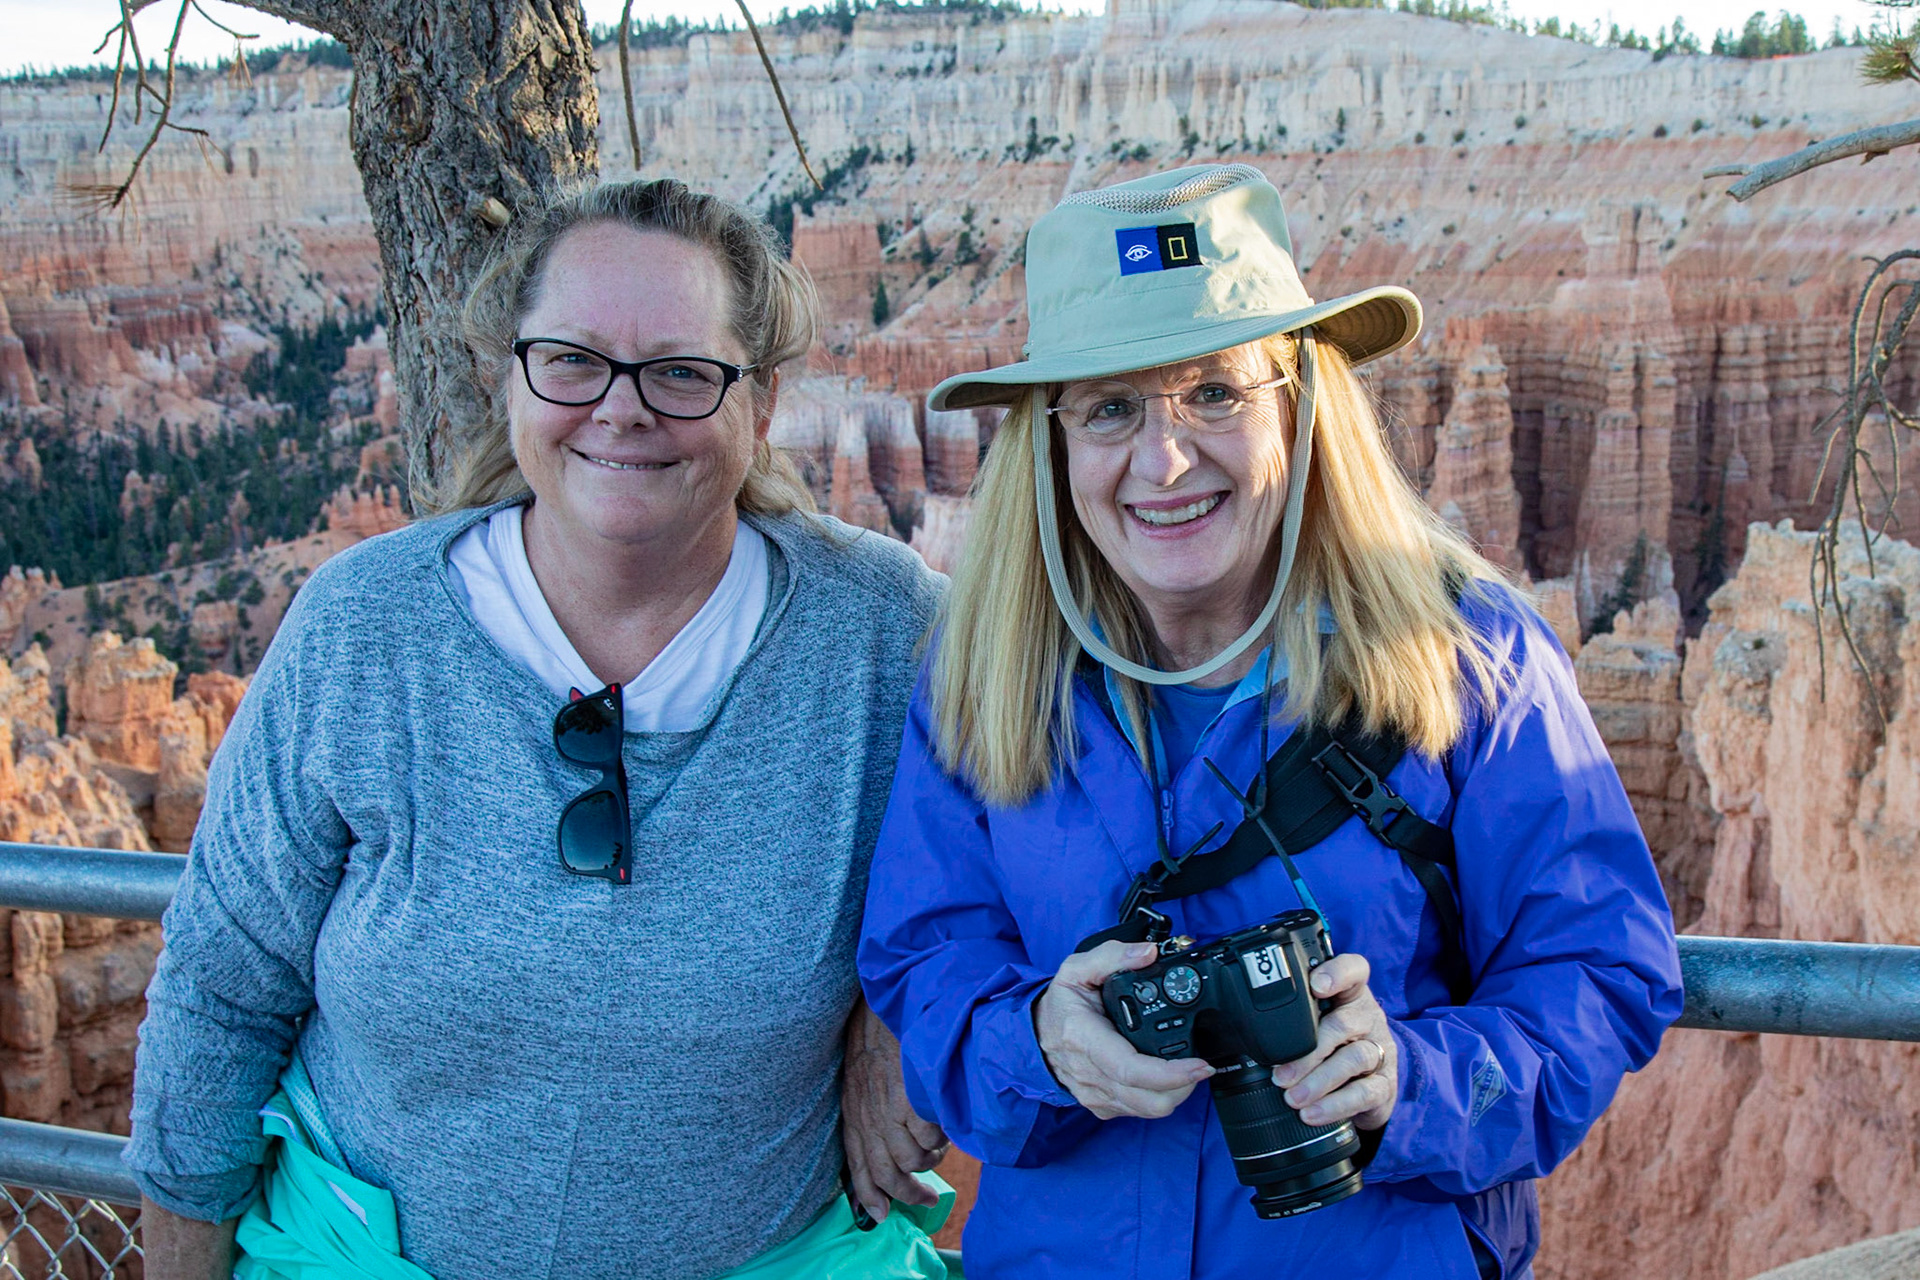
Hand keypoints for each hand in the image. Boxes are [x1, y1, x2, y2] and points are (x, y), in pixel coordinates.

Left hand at [841, 999, 948, 1223]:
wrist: (892, 1004)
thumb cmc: (880, 1038)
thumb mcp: (864, 1078)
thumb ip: (871, 1111)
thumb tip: (893, 1148)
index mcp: (853, 1113)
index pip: (856, 1167)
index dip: (868, 1197)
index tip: (882, 1216)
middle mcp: (868, 1117)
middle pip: (886, 1175)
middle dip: (909, 1194)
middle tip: (929, 1198)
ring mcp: (890, 1111)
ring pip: (913, 1162)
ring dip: (931, 1161)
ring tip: (939, 1146)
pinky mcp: (913, 1103)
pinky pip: (931, 1140)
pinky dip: (941, 1138)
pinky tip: (944, 1123)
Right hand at [1034, 940, 1214, 1120]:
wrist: (1034, 1035)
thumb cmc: (1059, 1005)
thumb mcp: (1076, 969)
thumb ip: (1112, 955)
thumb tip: (1149, 953)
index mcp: (1083, 1038)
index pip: (1130, 1068)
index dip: (1171, 1073)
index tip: (1200, 1064)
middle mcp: (1090, 1073)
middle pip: (1149, 1099)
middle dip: (1185, 1086)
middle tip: (1200, 1064)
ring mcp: (1095, 1094)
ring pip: (1149, 1110)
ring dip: (1176, 1093)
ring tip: (1186, 1069)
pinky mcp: (1102, 1106)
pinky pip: (1139, 1112)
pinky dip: (1158, 1097)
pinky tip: (1162, 1077)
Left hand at [1269, 952, 1397, 1129]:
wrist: (1369, 1088)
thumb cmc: (1332, 1048)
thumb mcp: (1315, 1026)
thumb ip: (1292, 1021)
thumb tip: (1240, 1032)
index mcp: (1349, 996)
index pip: (1353, 971)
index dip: (1338, 973)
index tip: (1316, 985)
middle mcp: (1368, 1018)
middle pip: (1343, 1024)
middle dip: (1309, 1051)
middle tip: (1280, 1074)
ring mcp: (1380, 1050)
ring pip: (1354, 1058)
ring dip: (1319, 1081)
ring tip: (1292, 1098)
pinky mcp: (1385, 1084)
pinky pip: (1365, 1093)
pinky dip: (1335, 1105)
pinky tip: (1314, 1113)